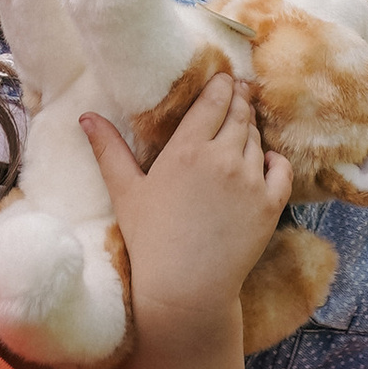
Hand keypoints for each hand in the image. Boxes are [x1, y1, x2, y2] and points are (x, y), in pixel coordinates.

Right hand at [83, 79, 290, 324]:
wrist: (186, 290)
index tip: (223, 78)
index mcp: (187, 149)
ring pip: (257, 139)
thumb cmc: (150, 241)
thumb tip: (85, 116)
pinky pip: (282, 168)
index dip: (220, 85)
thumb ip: (108, 149)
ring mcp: (251, 180)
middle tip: (238, 92)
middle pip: (239, 114)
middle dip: (238, 100)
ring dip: (250, 130)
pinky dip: (274, 160)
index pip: (213, 100)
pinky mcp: (271, 203)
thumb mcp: (126, 192)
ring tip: (242, 130)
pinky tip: (264, 161)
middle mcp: (224, 157)